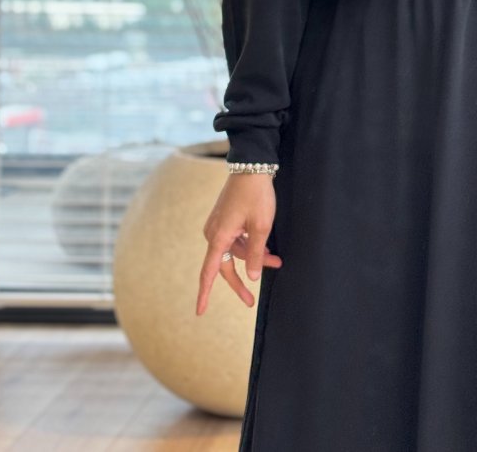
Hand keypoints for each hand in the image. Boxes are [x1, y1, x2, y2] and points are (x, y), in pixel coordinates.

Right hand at [196, 174, 283, 314]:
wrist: (252, 165)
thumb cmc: (256, 195)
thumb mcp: (261, 227)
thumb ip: (255, 254)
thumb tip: (251, 276)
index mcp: (218, 237)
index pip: (209, 273)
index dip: (205, 294)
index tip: (200, 312)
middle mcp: (214, 233)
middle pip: (226, 265)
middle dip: (242, 281)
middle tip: (251, 301)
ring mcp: (219, 225)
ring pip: (235, 251)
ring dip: (253, 257)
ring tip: (276, 260)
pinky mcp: (226, 219)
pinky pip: (236, 239)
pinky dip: (250, 246)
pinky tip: (267, 248)